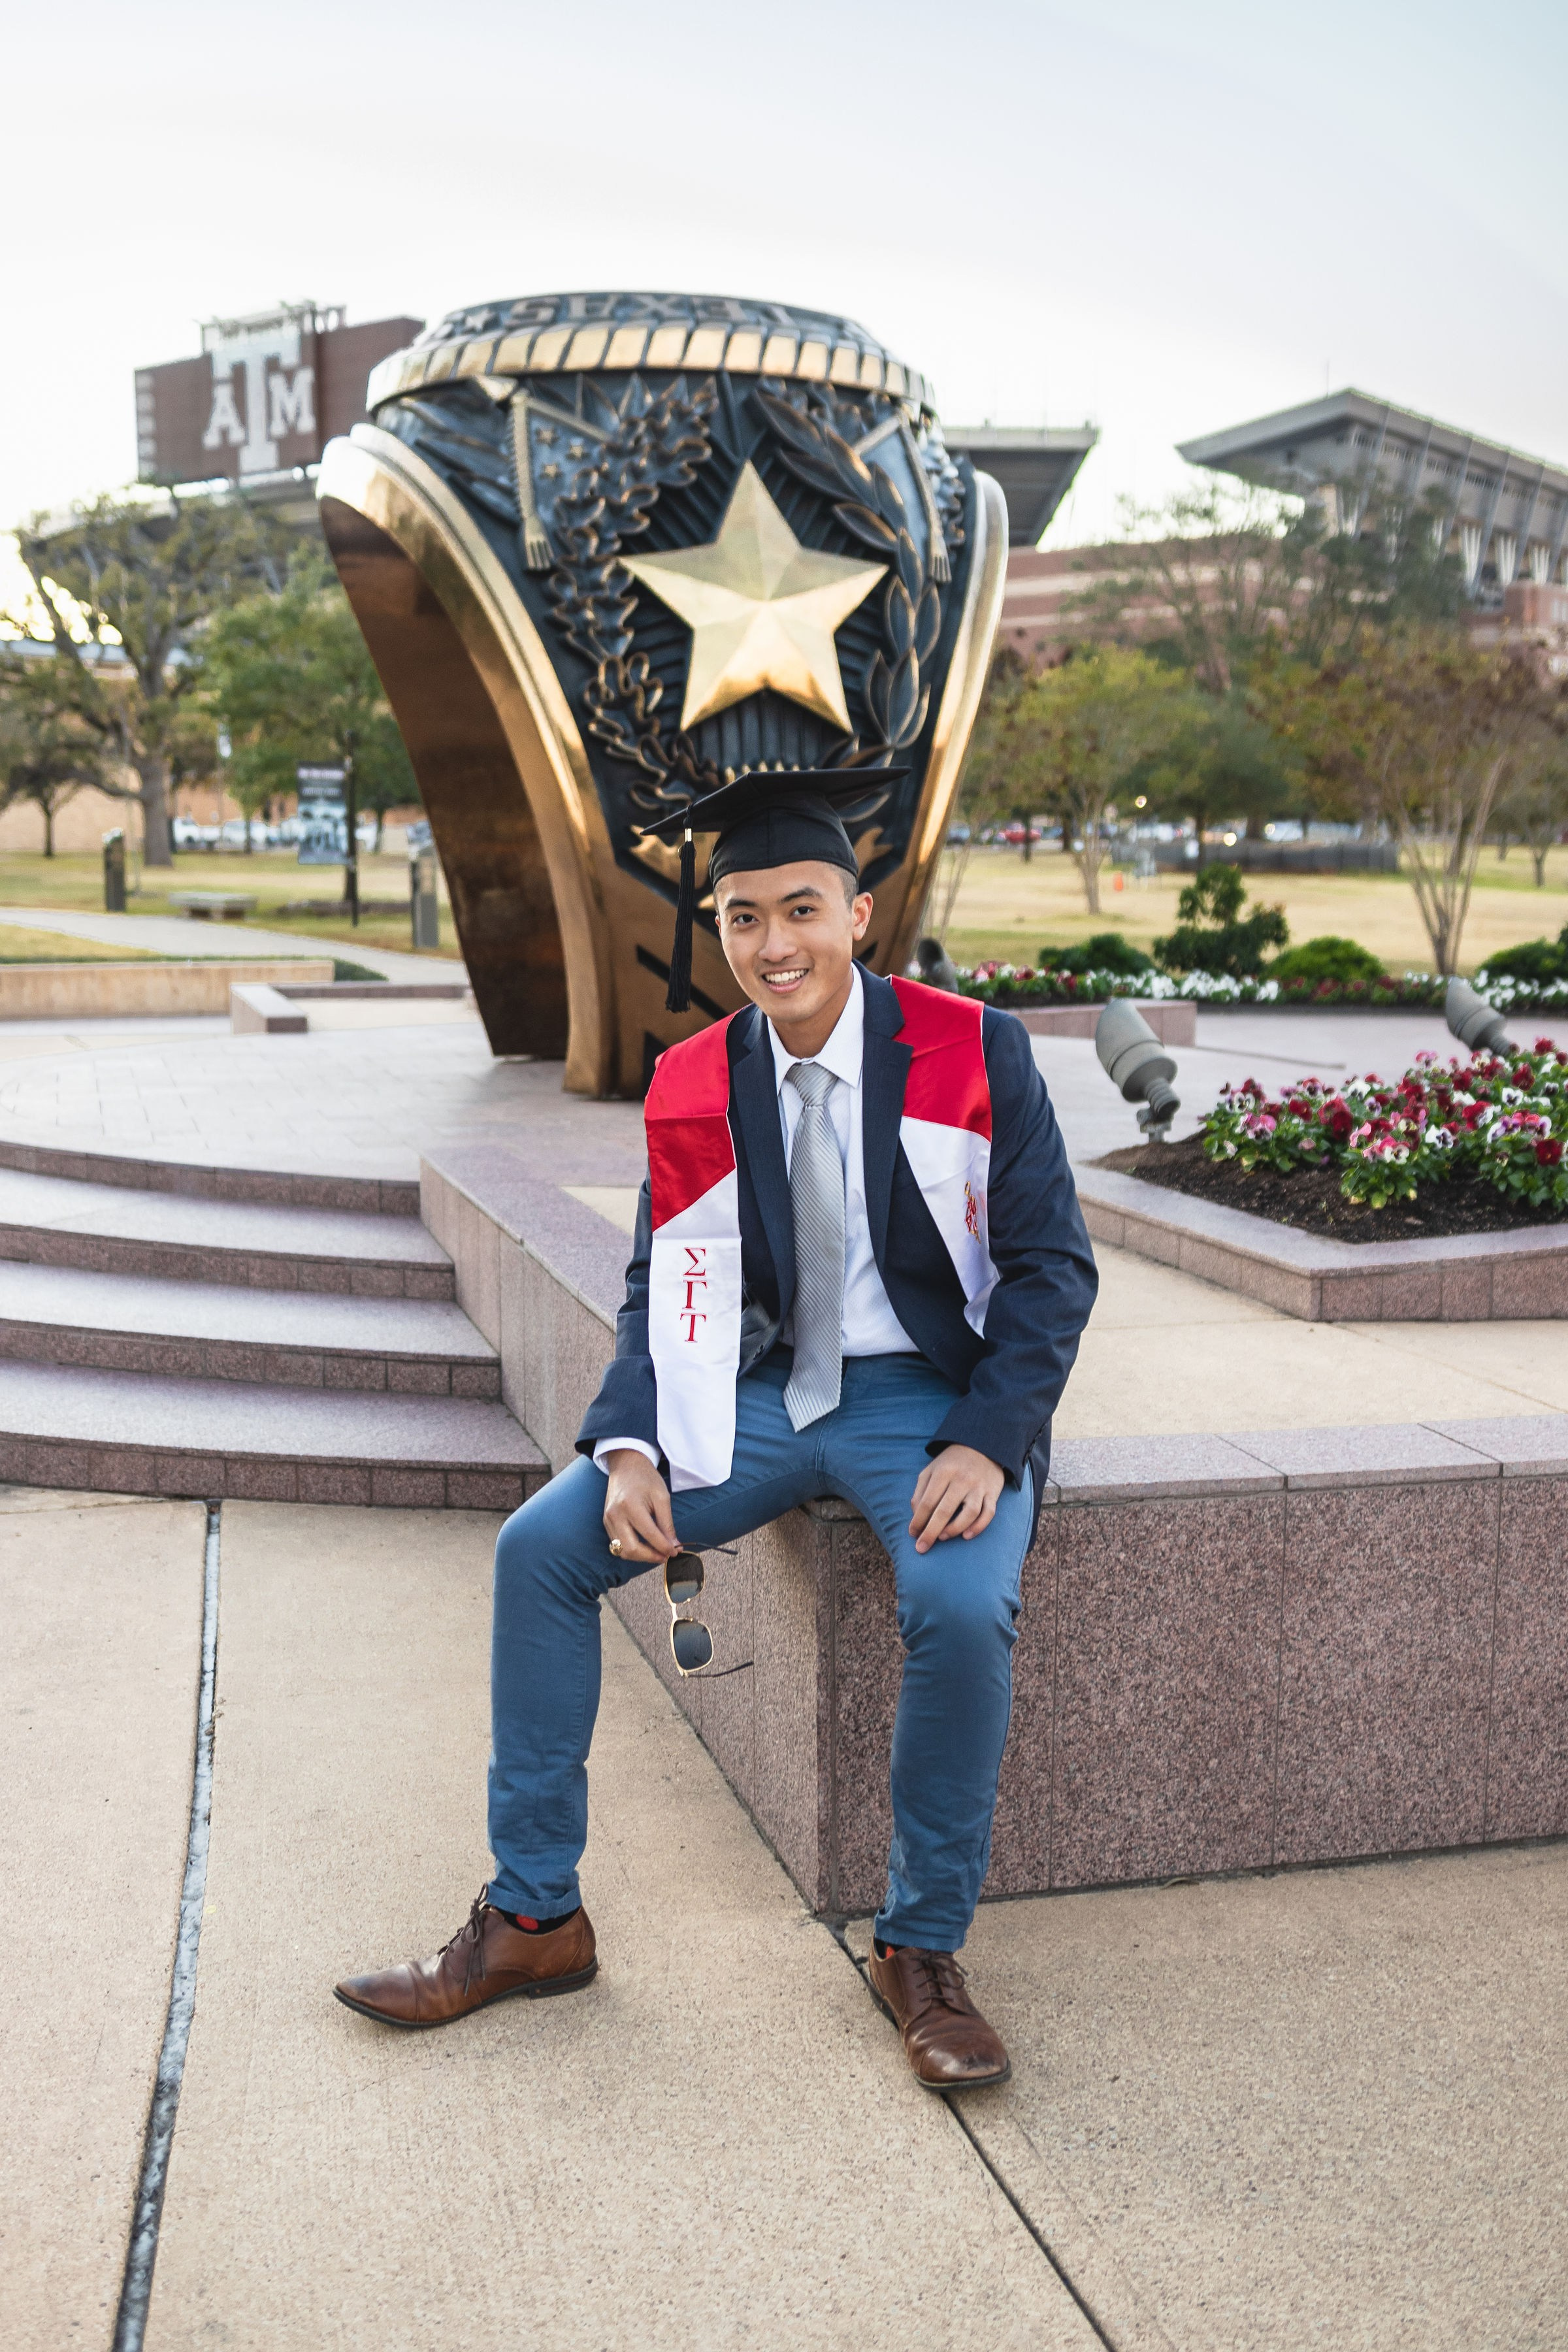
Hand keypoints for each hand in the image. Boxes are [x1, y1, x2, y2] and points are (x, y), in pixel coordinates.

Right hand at [603, 1449, 680, 1563]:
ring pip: (623, 1551)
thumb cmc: (646, 1479)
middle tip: (666, 1556)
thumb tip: (673, 1546)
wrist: (626, 1465)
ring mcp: (608, 1520)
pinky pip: (618, 1544)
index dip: (664, 1547)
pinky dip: (632, 1549)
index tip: (676, 1552)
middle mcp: (615, 1515)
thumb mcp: (662, 1497)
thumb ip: (667, 1524)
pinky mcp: (606, 1523)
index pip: (649, 1535)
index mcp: (630, 1506)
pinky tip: (646, 1546)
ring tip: (657, 1553)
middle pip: (632, 1549)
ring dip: (641, 1557)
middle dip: (651, 1557)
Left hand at [909, 1444, 1004, 1553]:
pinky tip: (966, 1536)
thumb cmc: (951, 1463)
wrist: (982, 1446)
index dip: (918, 1520)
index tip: (912, 1534)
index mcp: (943, 1472)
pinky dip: (978, 1527)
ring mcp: (979, 1486)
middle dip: (931, 1532)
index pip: (927, 1502)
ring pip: (969, 1513)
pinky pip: (988, 1513)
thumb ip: (920, 1491)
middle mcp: (962, 1479)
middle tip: (921, 1548)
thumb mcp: (931, 1470)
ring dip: (954, 1529)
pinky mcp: (993, 1493)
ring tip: (942, 1537)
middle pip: (945, 1511)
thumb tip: (916, 1517)